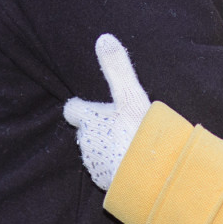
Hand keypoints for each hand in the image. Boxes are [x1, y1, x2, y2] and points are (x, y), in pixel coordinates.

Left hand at [62, 34, 151, 189]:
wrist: (149, 180)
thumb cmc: (138, 136)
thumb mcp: (130, 96)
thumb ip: (117, 68)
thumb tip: (104, 38)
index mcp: (89, 121)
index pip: (73, 110)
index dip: (81, 108)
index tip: (92, 107)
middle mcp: (87, 145)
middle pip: (87, 132)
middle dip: (99, 128)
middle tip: (122, 124)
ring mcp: (96, 167)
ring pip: (97, 152)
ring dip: (109, 148)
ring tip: (131, 145)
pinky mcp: (107, 185)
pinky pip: (109, 171)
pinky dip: (118, 167)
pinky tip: (135, 165)